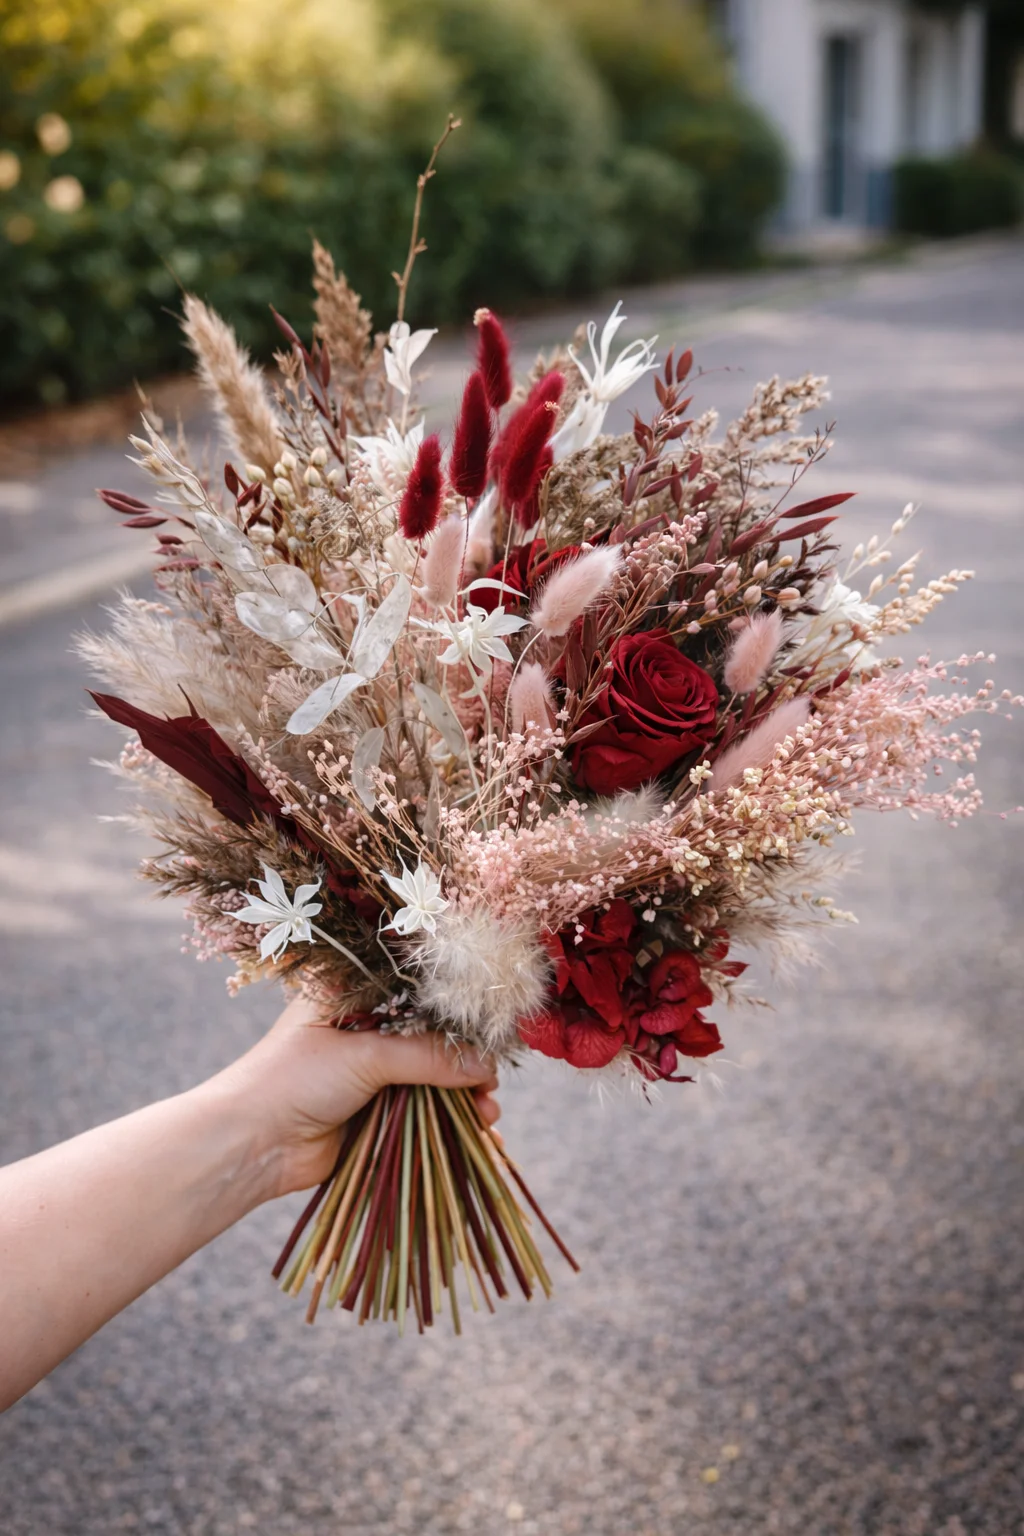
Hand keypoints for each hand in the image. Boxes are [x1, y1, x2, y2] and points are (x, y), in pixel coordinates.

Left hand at [216, 997, 500, 1199]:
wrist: (250, 1145)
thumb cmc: (292, 1079)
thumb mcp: (364, 1056)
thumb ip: (427, 1057)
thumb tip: (486, 1065)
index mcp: (350, 994)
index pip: (415, 991)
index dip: (455, 1009)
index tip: (492, 1026)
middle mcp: (363, 1028)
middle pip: (429, 1036)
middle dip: (464, 1057)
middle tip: (492, 1076)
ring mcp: (369, 1071)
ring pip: (431, 1076)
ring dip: (462, 1092)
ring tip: (488, 1111)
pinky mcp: (375, 1111)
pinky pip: (423, 1108)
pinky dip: (450, 1117)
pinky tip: (477, 1127)